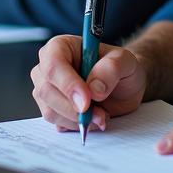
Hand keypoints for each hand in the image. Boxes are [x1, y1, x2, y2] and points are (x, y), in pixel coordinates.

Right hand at [30, 35, 146, 134]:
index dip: (67, 83)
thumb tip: (93, 89)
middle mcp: (48, 66)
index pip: (53, 63)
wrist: (122, 87)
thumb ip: (112, 69)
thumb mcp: (126, 61)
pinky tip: (92, 118)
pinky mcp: (52, 109)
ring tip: (101, 114)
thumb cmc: (119, 68)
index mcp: (61, 46)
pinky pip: (57, 123)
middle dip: (74, 108)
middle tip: (100, 113)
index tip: (87, 101)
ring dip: (78, 119)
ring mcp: (47, 89)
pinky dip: (77, 126)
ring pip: (50, 111)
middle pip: (46, 90)